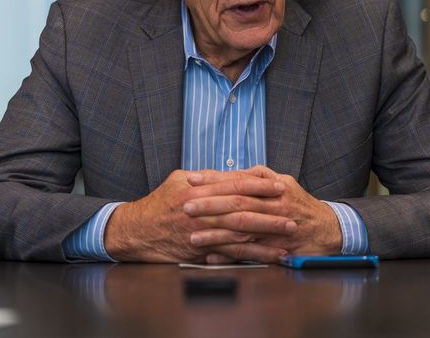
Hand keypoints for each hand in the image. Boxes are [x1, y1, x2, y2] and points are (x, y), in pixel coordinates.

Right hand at [103, 169, 294, 261]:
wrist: (136, 231)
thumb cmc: (159, 203)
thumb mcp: (179, 180)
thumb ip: (206, 177)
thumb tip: (232, 173)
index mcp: (198, 189)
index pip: (235, 184)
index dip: (260, 185)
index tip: (280, 186)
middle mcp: (201, 211)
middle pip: (243, 210)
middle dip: (270, 211)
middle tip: (292, 212)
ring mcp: (201, 233)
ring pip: (241, 233)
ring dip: (267, 234)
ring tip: (288, 234)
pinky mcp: (201, 252)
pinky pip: (232, 254)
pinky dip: (254, 255)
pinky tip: (271, 255)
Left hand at [184, 165, 342, 262]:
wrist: (328, 229)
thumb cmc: (301, 204)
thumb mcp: (285, 182)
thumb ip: (260, 175)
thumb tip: (236, 171)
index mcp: (274, 187)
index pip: (239, 181)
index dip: (214, 180)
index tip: (191, 179)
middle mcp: (275, 206)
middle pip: (238, 204)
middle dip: (210, 205)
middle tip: (185, 206)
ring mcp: (275, 229)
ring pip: (242, 231)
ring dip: (215, 234)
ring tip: (192, 236)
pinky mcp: (277, 250)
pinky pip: (249, 254)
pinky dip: (229, 256)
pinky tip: (211, 257)